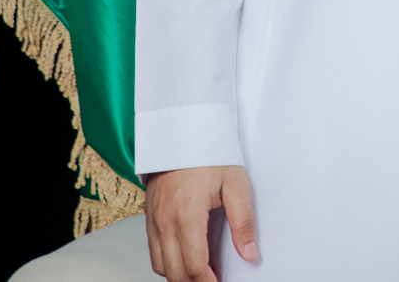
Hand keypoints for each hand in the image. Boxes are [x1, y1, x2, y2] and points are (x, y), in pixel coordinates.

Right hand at [144, 165, 257, 280]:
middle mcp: (164, 222)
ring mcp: (153, 220)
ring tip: (201, 275)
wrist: (182, 132)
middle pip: (174, 273)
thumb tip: (249, 254)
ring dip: (179, 275)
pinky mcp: (149, 216)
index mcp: (187, 216)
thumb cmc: (211, 155)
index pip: (194, 266)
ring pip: (160, 266)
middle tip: (213, 281)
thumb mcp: (236, 184)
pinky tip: (185, 259)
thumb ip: (243, 222)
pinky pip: (153, 251)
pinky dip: (168, 262)